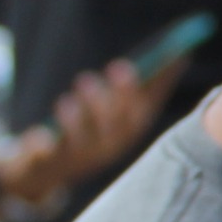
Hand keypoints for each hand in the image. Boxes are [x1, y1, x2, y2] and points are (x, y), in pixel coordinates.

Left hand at [0, 55, 177, 206]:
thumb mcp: (118, 107)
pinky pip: (43, 157)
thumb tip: (181, 54)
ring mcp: (74, 159)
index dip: (137, 92)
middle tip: (97, 74)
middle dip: (108, 102)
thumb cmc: (91, 128)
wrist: (46, 168)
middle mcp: (104, 151)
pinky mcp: (43, 163)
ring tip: (69, 96)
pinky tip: (40, 135)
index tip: (128, 66)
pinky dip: (41, 145)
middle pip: (113, 131)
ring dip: (75, 119)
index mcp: (126, 135)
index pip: (139, 117)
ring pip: (80, 143)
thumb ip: (147, 85)